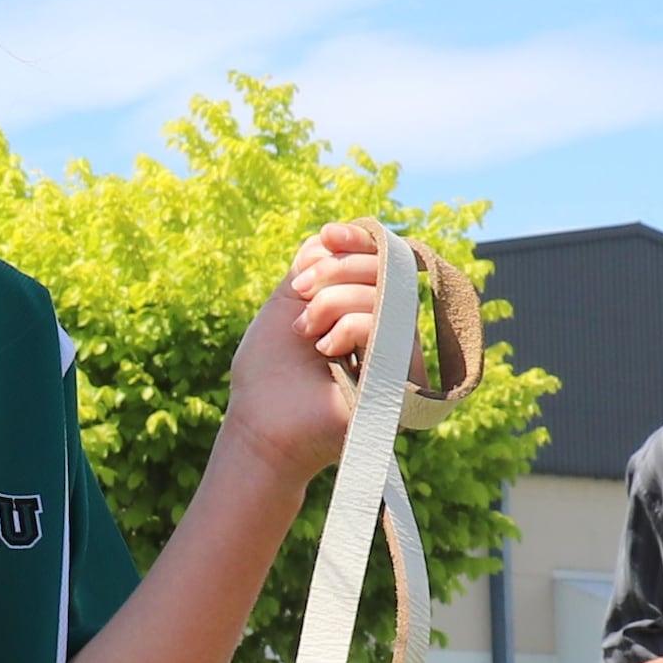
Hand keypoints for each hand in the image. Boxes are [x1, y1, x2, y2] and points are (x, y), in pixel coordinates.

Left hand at [219, 224, 394, 487]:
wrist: (260, 426)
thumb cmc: (268, 373)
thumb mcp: (286, 303)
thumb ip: (313, 266)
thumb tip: (332, 237)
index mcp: (363, 311)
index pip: (379, 261)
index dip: (357, 241)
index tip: (326, 236)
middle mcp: (388, 332)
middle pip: (386, 269)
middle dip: (335, 269)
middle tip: (301, 292)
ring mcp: (398, 356)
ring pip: (387, 293)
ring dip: (333, 300)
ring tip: (305, 329)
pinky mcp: (402, 381)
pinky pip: (388, 325)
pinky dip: (349, 325)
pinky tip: (326, 349)